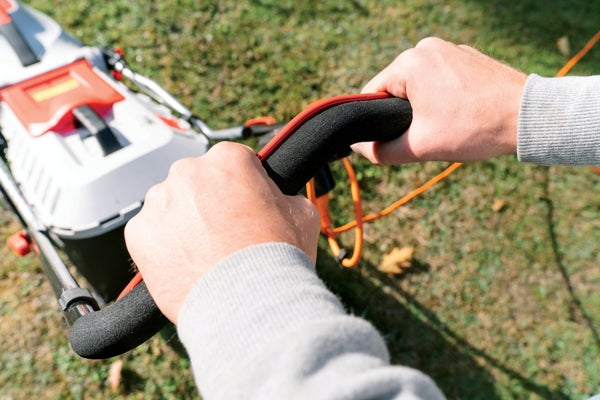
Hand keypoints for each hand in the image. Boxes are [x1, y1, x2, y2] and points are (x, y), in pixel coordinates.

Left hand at [124, 142, 319, 322]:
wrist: (248, 304)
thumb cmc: (277, 259)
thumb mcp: (302, 216)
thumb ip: (286, 196)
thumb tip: (281, 198)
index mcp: (228, 159)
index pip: (233, 163)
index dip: (244, 188)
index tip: (247, 208)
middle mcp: (188, 172)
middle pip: (198, 182)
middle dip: (210, 203)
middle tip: (227, 234)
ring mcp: (159, 202)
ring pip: (172, 206)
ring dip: (185, 223)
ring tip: (207, 255)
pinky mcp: (138, 233)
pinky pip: (151, 234)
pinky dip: (164, 247)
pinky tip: (186, 265)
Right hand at [352, 37, 526, 164]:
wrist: (527, 117)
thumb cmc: (474, 128)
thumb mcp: (420, 146)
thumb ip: (380, 151)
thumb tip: (359, 148)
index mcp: (409, 63)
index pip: (371, 93)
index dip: (376, 120)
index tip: (397, 137)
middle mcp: (426, 48)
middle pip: (396, 88)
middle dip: (404, 113)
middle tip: (428, 134)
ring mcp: (449, 49)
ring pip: (419, 84)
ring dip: (425, 106)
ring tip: (449, 124)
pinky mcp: (468, 56)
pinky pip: (441, 78)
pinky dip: (444, 96)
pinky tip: (463, 113)